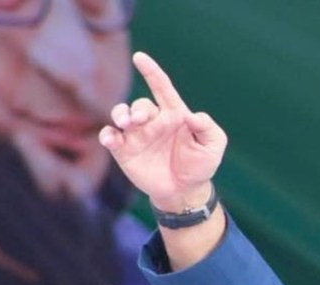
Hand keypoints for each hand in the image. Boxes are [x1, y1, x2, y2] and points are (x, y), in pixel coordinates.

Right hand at [99, 52, 225, 212]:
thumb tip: (191, 115)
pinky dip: (106, 134)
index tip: (139, 57)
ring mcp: (137, 135)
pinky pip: (110, 136)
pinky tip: (111, 138)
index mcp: (174, 114)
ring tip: (125, 123)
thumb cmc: (201, 165)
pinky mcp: (125, 151)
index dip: (151, 71)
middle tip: (140, 120)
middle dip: (137, 109)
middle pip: (139, 105)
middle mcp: (153, 121)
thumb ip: (206, 127)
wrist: (186, 192)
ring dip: (120, 114)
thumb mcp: (213, 144)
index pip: (161, 87)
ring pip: (121, 115)